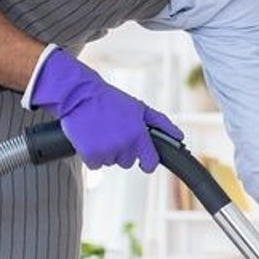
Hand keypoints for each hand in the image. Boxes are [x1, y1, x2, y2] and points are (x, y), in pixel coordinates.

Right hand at [28, 47, 181, 172]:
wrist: (79, 95)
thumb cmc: (110, 100)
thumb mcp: (139, 108)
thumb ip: (161, 123)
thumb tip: (180, 136)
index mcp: (139, 135)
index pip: (150, 163)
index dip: (147, 161)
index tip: (143, 159)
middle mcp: (124, 146)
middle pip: (127, 162)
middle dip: (122, 150)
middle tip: (113, 131)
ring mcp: (107, 152)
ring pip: (110, 162)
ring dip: (106, 151)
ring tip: (101, 132)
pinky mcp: (90, 155)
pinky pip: (95, 164)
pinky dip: (91, 155)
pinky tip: (90, 138)